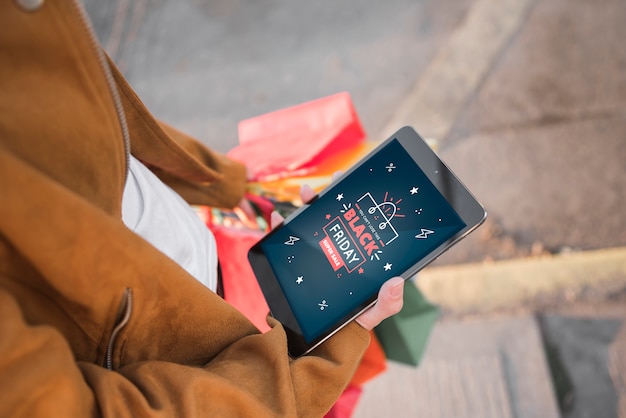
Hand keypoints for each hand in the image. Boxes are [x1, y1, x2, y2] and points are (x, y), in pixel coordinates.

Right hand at [270, 183, 403, 331]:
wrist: (322, 337)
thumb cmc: (354, 320)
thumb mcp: (374, 312)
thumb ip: (388, 303)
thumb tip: (397, 282)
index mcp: (359, 252)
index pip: (359, 220)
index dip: (357, 198)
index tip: (357, 181)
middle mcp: (338, 245)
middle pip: (335, 213)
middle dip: (333, 192)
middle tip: (336, 180)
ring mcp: (316, 251)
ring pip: (310, 220)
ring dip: (307, 202)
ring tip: (306, 194)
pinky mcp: (295, 260)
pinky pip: (285, 240)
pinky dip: (279, 227)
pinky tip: (278, 219)